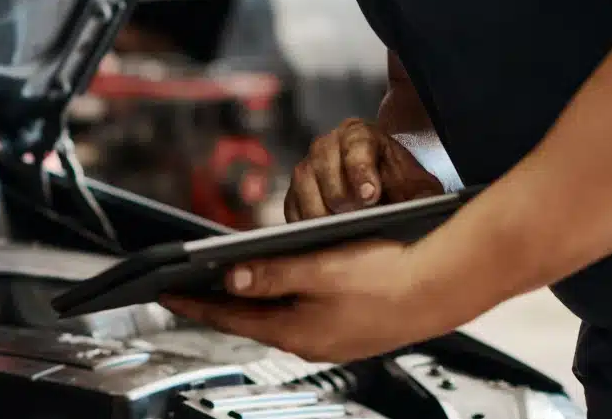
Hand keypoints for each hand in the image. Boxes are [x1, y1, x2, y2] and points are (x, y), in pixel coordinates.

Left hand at [158, 240, 491, 362]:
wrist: (446, 286)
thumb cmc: (389, 274)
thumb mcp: (319, 267)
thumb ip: (271, 273)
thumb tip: (230, 278)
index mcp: (296, 331)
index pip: (229, 317)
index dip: (193, 302)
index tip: (164, 292)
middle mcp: (310, 343)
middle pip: (251, 320)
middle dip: (218, 303)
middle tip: (186, 287)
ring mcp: (332, 340)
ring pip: (279, 318)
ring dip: (254, 300)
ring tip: (226, 282)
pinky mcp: (351, 331)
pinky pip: (305, 316)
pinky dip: (285, 300)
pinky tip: (283, 284)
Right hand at [288, 118, 442, 219]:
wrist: (387, 194)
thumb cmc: (402, 188)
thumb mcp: (419, 188)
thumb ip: (421, 195)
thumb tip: (416, 209)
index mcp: (360, 134)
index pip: (355, 145)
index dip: (361, 170)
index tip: (370, 196)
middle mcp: (328, 145)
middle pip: (322, 164)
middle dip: (339, 194)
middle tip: (354, 217)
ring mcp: (307, 167)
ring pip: (303, 184)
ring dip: (319, 209)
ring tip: (338, 230)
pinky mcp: (295, 193)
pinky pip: (291, 206)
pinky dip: (304, 222)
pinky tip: (320, 236)